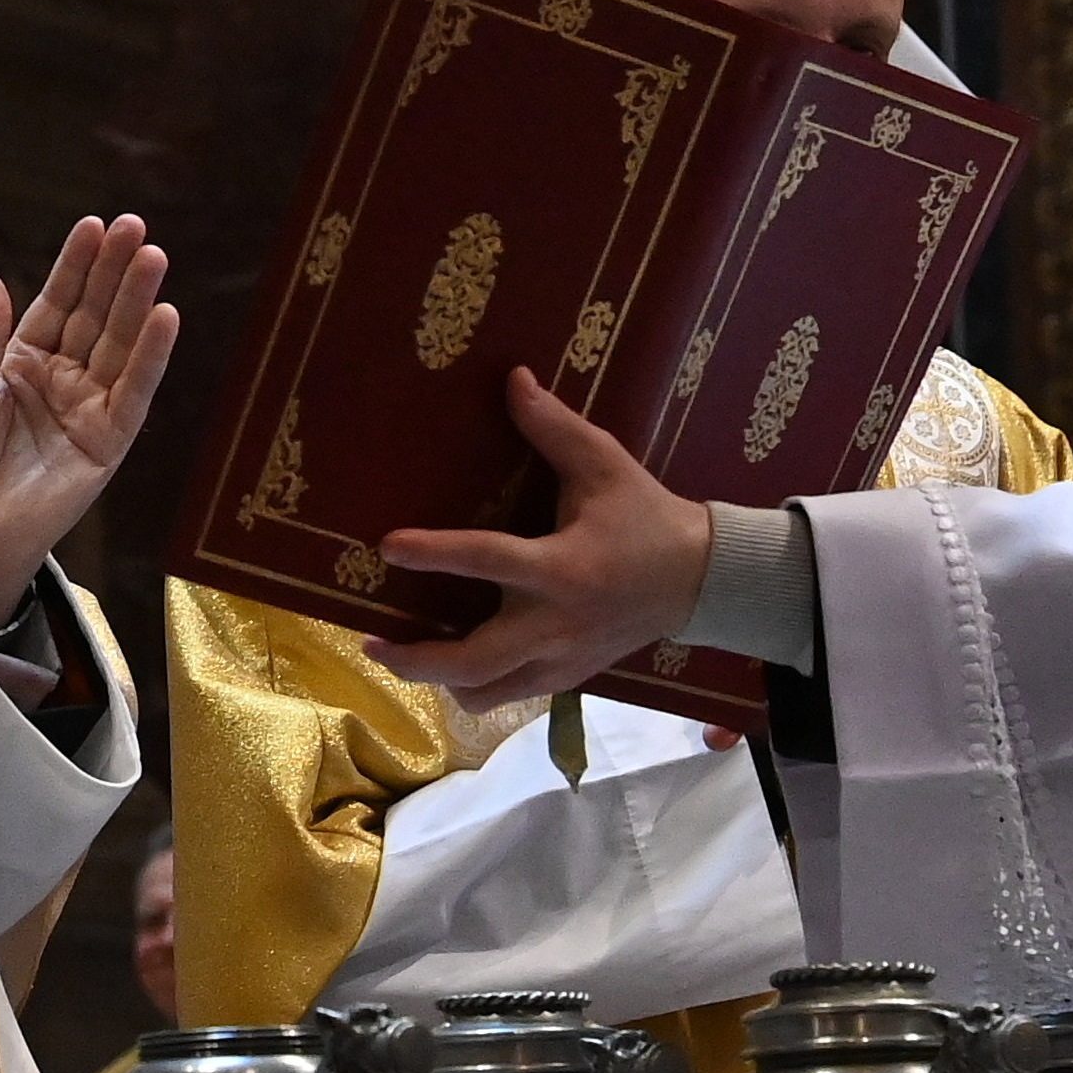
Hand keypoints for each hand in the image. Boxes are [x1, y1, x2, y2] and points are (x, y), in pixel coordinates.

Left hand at [0, 214, 179, 631]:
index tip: (95, 226)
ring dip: (138, 303)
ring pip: (119, 346)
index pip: (55, 303)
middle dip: (115, 271)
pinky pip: (134, 395)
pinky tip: (166, 318)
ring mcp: (87, 410)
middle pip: (95, 316)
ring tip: (155, 257)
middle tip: (136, 227)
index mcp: (20, 362)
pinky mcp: (107, 444)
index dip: (75, 266)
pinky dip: (151, 358)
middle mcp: (60, 379)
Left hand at [364, 367, 712, 704]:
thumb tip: (513, 378)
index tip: (387, 546)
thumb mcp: (605, 465)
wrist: (699, 581)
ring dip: (441, 681)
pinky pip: (511, 695)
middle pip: (474, 661)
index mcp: (561, 567)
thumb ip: (554, 427)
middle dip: (417, 660)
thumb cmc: (645, 518)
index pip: (487, 559)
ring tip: (407, 657)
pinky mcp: (568, 678)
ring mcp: (561, 659)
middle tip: (373, 642)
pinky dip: (477, 686)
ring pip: (487, 692)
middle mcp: (554, 622)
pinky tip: (455, 664)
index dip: (435, 553)